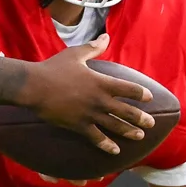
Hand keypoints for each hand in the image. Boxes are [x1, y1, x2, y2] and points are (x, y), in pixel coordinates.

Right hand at [19, 36, 152, 153]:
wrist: (34, 87)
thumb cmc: (53, 68)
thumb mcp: (75, 54)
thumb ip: (94, 48)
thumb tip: (106, 36)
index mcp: (101, 82)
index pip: (129, 89)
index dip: (141, 94)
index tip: (149, 98)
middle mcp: (99, 99)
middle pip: (126, 111)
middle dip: (141, 118)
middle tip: (151, 123)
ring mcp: (90, 114)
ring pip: (115, 126)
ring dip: (129, 131)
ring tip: (140, 136)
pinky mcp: (79, 125)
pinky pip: (96, 138)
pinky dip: (107, 145)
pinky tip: (115, 150)